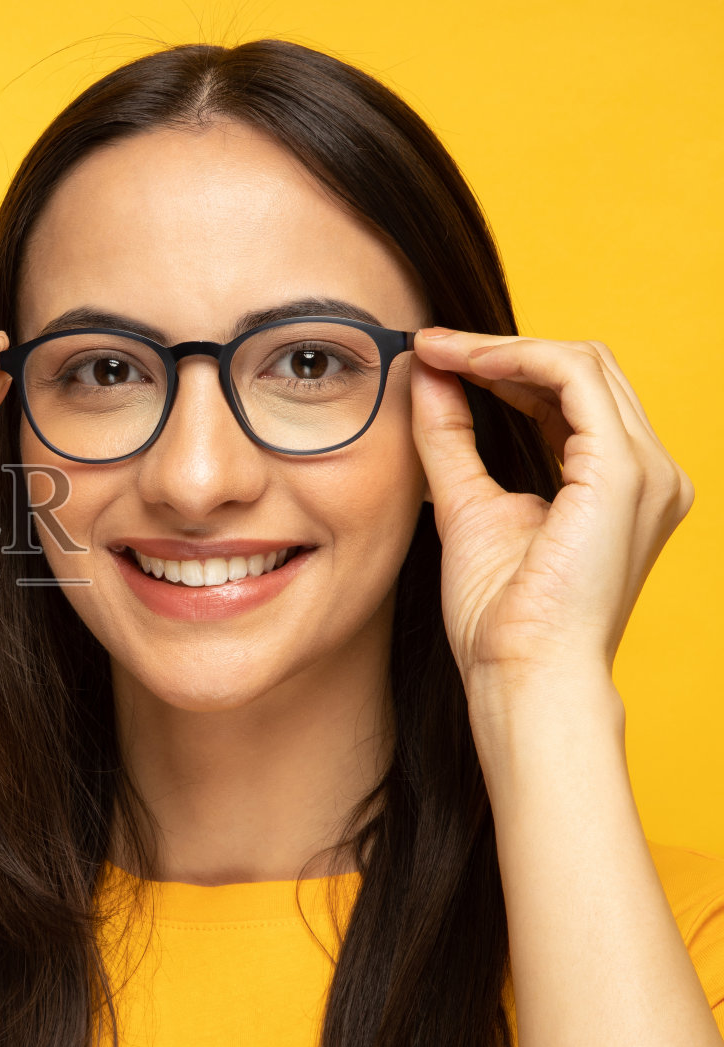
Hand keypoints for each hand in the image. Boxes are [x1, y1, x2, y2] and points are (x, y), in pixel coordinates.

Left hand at [408, 328, 693, 707]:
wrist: (522, 672)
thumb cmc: (500, 617)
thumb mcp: (466, 506)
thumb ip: (449, 438)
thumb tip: (426, 374)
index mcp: (618, 486)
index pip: (570, 397)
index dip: (504, 366)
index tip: (437, 356)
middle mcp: (649, 473)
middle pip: (582, 371)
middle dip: (502, 349)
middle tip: (432, 344)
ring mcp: (647, 470)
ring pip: (583, 364)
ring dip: (504, 347)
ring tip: (440, 349)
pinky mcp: (625, 472)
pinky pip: (575, 378)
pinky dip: (518, 358)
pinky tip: (466, 363)